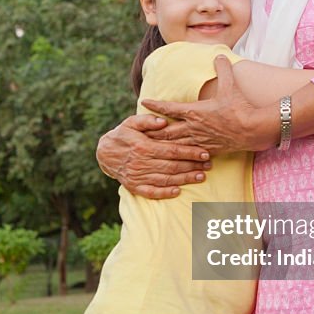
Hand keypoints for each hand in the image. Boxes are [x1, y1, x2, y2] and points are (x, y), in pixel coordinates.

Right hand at [96, 114, 211, 198]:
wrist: (104, 153)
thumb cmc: (123, 135)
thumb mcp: (131, 122)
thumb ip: (147, 120)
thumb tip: (163, 121)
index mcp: (143, 146)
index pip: (171, 150)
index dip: (189, 152)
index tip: (204, 153)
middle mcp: (141, 163)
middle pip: (172, 166)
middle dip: (192, 166)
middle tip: (209, 165)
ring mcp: (138, 176)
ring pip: (165, 179)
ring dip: (185, 179)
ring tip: (201, 177)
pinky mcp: (134, 186)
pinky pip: (151, 192)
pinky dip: (164, 193)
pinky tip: (178, 191)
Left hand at [141, 56, 275, 153]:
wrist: (253, 130)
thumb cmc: (240, 107)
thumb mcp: (231, 86)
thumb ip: (223, 69)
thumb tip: (219, 56)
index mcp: (194, 112)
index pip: (169, 108)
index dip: (155, 105)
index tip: (143, 102)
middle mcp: (193, 128)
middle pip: (165, 131)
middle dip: (151, 131)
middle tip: (137, 132)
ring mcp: (200, 141)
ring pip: (174, 145)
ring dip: (161, 145)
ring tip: (149, 147)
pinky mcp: (208, 150)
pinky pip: (189, 155)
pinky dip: (180, 156)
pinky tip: (175, 158)